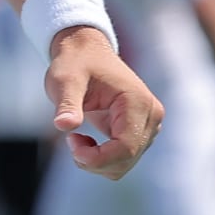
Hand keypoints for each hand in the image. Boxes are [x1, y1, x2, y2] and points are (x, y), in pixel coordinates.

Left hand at [45, 26, 163, 180]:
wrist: (85, 51)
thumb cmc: (75, 63)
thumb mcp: (65, 79)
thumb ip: (67, 103)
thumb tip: (63, 125)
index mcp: (138, 101)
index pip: (126, 148)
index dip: (98, 158)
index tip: (70, 143)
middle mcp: (151, 115)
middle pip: (127, 159)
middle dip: (95, 160)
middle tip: (70, 140)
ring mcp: (148, 125)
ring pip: (125, 163)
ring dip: (98, 160)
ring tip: (76, 138)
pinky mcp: (140, 131)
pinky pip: (123, 159)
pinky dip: (102, 158)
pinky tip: (85, 140)